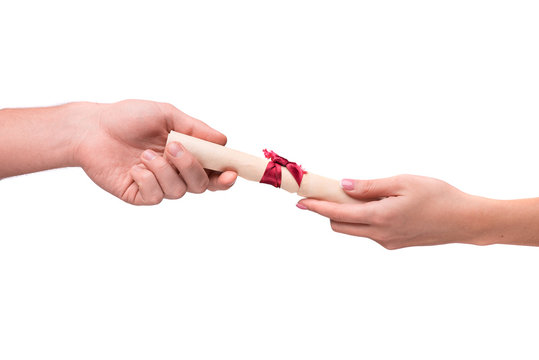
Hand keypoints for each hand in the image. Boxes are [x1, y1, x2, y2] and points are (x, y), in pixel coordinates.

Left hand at [75, 100, 236, 204]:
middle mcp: (175, 172)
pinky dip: (148, 180)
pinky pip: (155, 196)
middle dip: (191, 167)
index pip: (213, 171)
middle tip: (174, 147)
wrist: (91, 128)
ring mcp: (157, 185)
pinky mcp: (139, 195)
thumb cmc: (128, 118)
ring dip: (165, 171)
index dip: (226, 176)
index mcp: (186, 154)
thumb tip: (223, 141)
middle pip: (201, 185)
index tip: (231, 172)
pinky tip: (135, 167)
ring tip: (145, 154)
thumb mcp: (166, 115)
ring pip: (178, 191)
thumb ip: (195, 129)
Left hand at [297, 175, 486, 248]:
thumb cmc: (438, 196)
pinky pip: (370, 232)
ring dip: (346, 215)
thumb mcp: (403, 182)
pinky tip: (376, 205)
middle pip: (340, 226)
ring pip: (354, 230)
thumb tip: (344, 186)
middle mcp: (379, 234)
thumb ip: (370, 186)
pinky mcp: (395, 244)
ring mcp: (387, 242)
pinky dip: (363, 220)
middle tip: (326, 192)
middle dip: (327, 211)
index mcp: (379, 218)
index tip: (300, 201)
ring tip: (354, 195)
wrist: (465, 221)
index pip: (337, 213)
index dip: (316, 207)